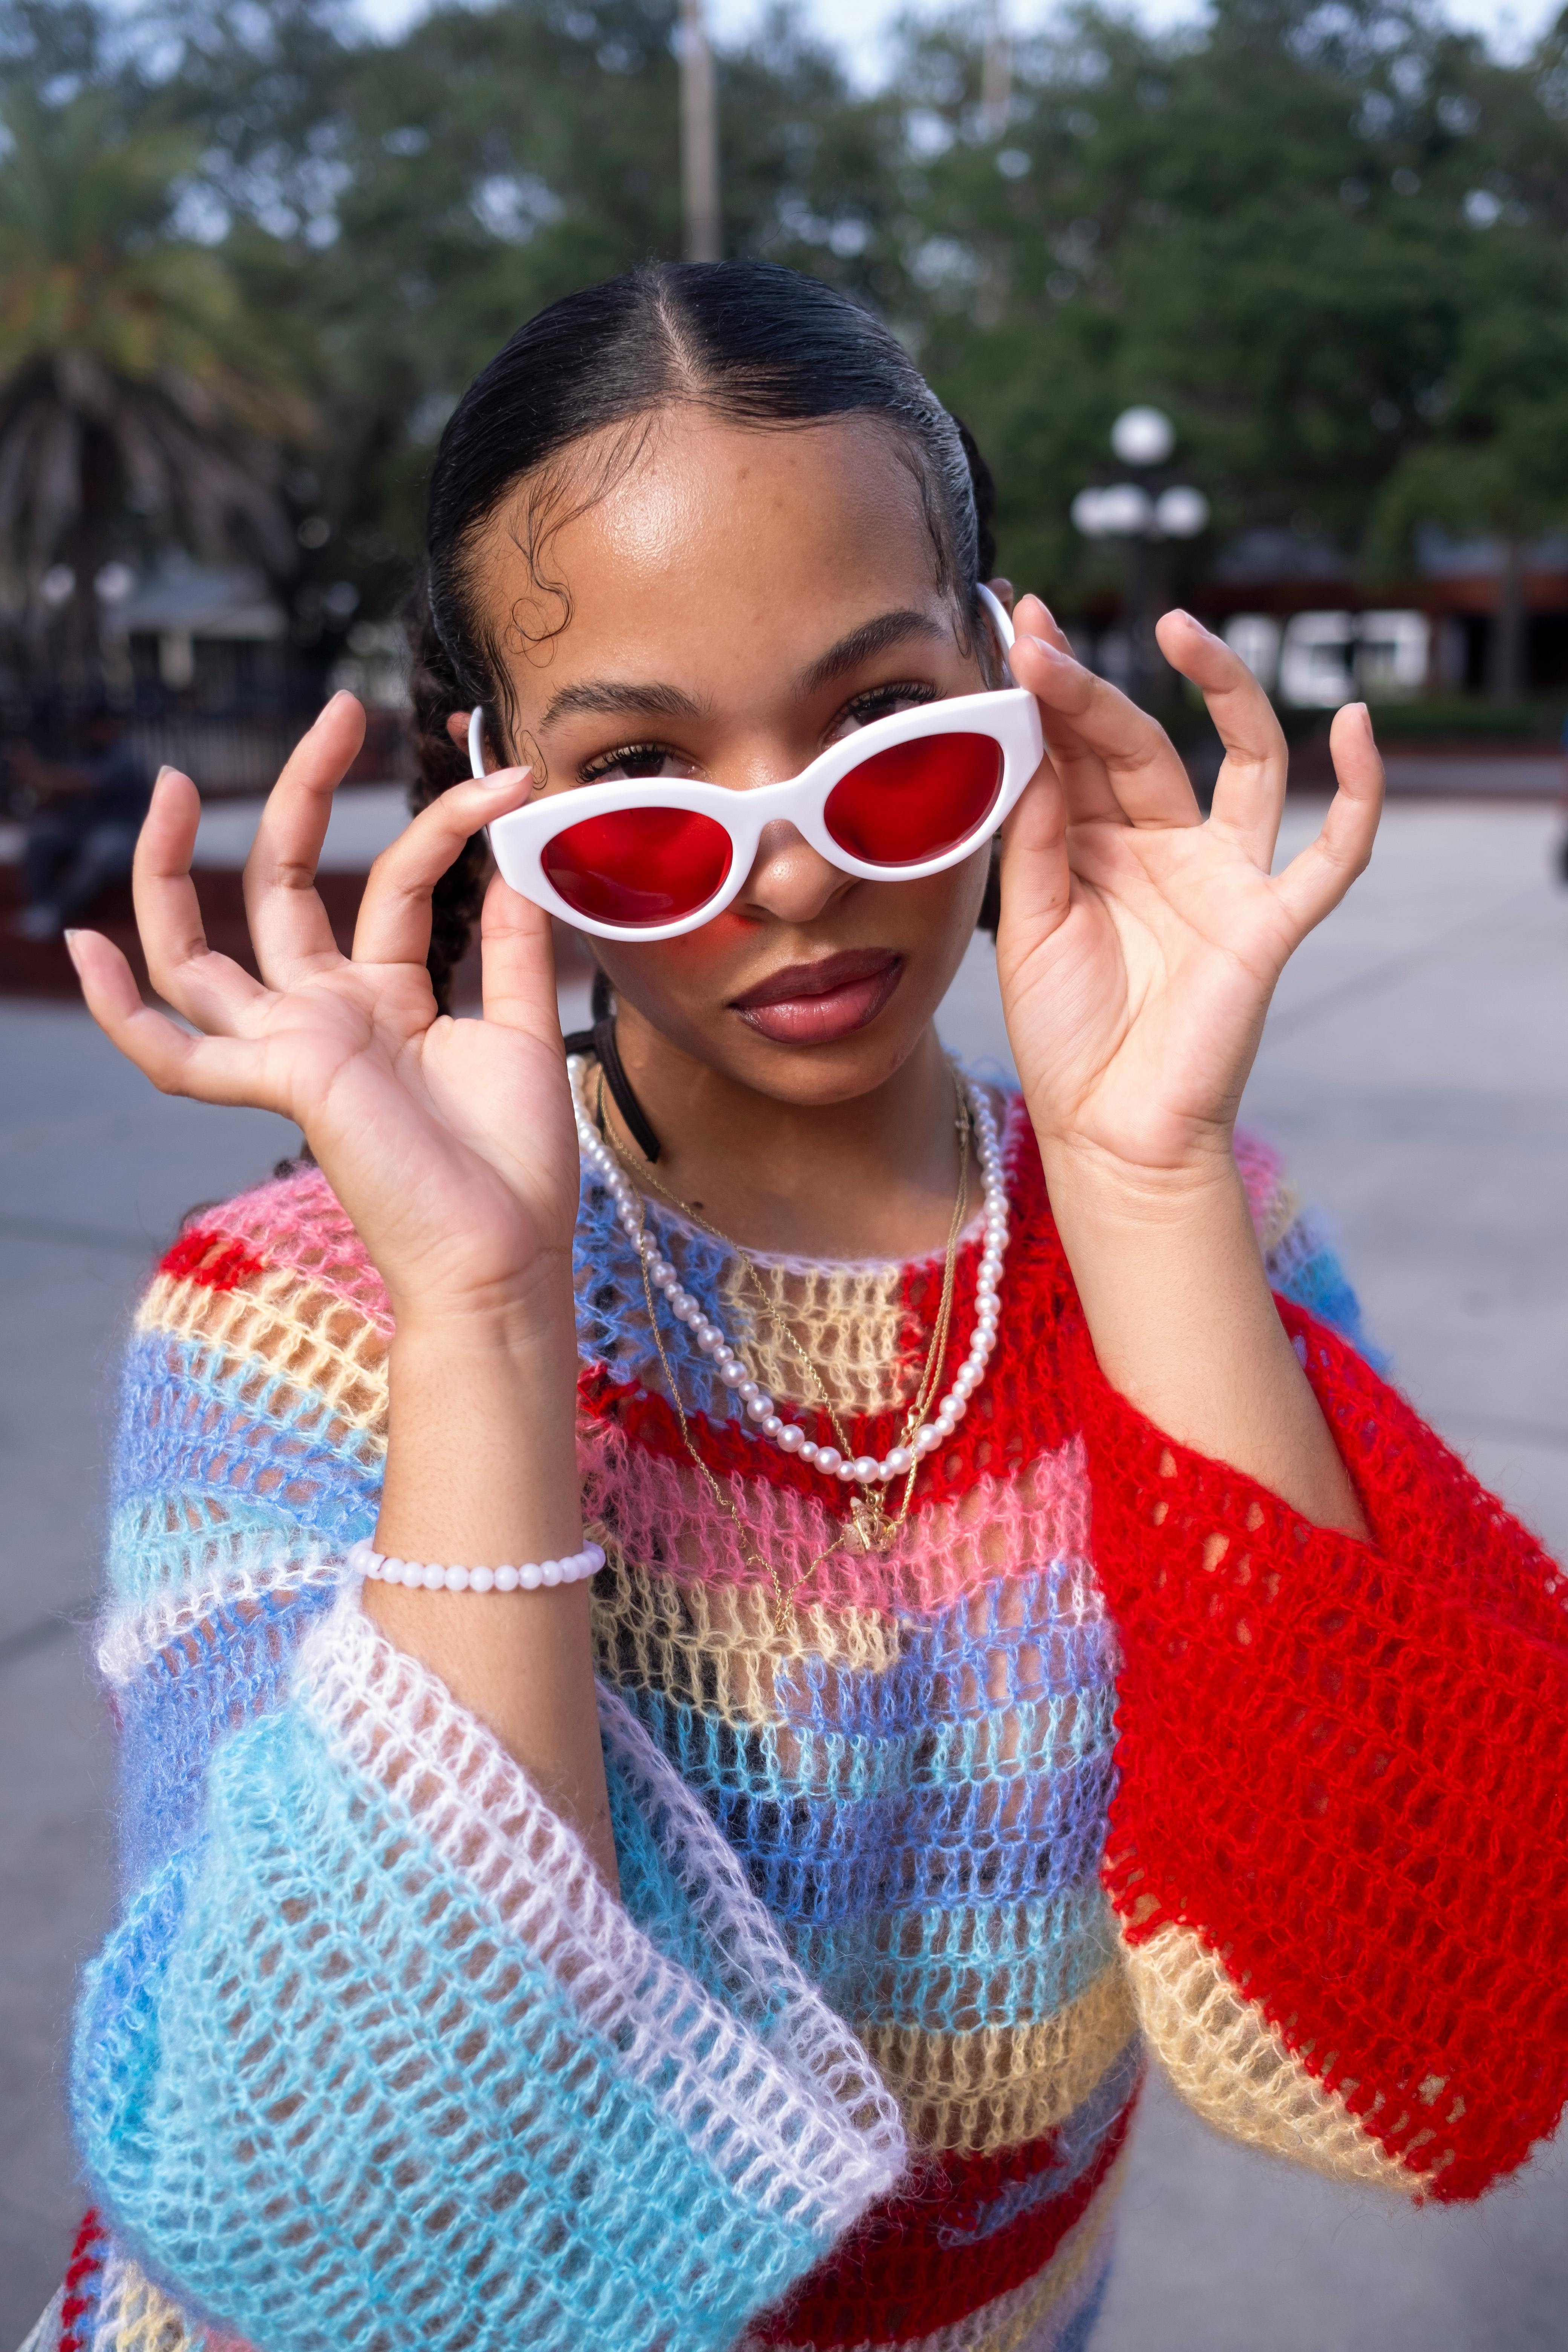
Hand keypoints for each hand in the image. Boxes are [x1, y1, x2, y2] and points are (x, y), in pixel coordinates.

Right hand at [67, 693, 578, 1333]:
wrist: (508, 1254)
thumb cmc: (513, 1164)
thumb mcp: (522, 1032)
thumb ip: (510, 948)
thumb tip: (518, 863)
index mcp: (383, 1003)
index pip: (392, 884)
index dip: (441, 824)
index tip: (498, 775)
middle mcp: (325, 1017)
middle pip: (280, 888)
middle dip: (300, 795)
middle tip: (334, 709)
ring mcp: (291, 1050)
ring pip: (197, 955)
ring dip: (171, 872)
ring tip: (169, 787)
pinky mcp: (278, 1083)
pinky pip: (173, 1054)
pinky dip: (122, 1012)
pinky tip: (82, 949)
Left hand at [996, 600, 1383, 1183]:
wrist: (1106, 1131)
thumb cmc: (1065, 1036)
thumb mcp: (1025, 926)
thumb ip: (1033, 837)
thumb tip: (1032, 741)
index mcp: (1095, 849)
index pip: (1077, 752)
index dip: (1050, 694)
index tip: (1016, 629)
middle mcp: (1163, 849)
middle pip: (1138, 745)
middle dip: (1090, 691)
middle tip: (1041, 641)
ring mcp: (1221, 879)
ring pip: (1244, 763)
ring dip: (1222, 692)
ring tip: (1182, 630)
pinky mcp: (1269, 923)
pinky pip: (1333, 854)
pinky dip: (1359, 793)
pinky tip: (1355, 727)